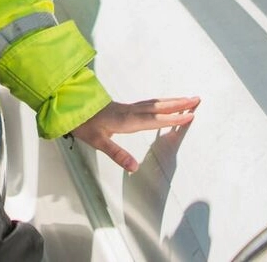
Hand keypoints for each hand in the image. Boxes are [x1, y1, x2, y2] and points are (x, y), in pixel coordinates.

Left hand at [71, 96, 199, 171]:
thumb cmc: (83, 124)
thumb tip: (135, 167)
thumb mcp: (97, 142)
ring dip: (171, 101)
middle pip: (158, 106)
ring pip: (153, 103)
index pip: (154, 119)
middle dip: (178, 104)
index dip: (173, 118)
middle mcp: (130, 111)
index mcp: (126, 120)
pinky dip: (160, 102)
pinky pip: (147, 103)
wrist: (69, 106)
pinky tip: (162, 104)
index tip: (190, 115)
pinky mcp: (123, 106)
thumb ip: (117, 154)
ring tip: (186, 99)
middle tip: (196, 99)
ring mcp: (127, 107)